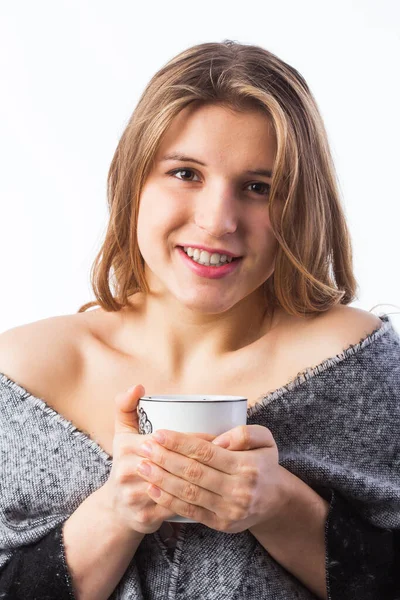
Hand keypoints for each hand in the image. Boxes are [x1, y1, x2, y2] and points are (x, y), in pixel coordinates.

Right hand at [102, 384, 216, 534]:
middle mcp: (129, 471)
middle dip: (204, 458)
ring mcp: (136, 496)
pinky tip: (213, 494)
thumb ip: (126, 406)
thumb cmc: (126, 464)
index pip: (169, 439)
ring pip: (177, 486)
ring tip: (225, 472)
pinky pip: (175, 508)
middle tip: (228, 454)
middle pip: (174, 462)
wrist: (115, 510)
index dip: (196, 438)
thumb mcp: (121, 434)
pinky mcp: (145, 517)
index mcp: (127, 448)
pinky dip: (196, 501)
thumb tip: (137, 387)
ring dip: (203, 480)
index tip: (219, 437)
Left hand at [135, 424, 286, 532]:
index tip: (159, 434)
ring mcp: (228, 510)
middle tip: (144, 447)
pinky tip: (153, 488)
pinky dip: (169, 500)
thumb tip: (218, 440)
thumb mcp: (266, 440)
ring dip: (162, 480)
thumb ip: (245, 433)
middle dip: (165, 459)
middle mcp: (237, 489)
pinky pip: (191, 511)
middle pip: (193, 473)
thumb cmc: (264, 463)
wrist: (277, 500)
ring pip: (189, 493)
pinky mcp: (221, 524)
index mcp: (246, 465)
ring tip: (143, 466)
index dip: (180, 443)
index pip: (206, 452)